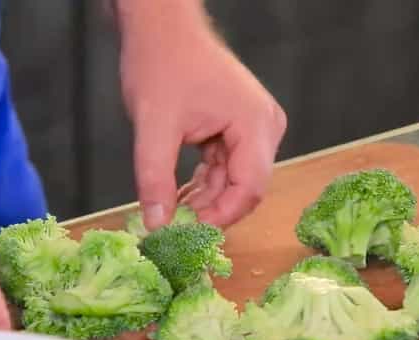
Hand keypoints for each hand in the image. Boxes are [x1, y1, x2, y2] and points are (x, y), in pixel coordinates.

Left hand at [114, 0, 286, 229]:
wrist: (161, 28)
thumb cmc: (161, 64)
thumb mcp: (154, 126)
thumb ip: (155, 179)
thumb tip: (156, 225)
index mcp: (256, 124)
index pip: (251, 188)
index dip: (222, 217)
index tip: (189, 232)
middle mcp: (265, 128)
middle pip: (245, 187)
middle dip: (211, 210)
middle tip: (175, 227)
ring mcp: (254, 128)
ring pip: (234, 180)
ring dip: (205, 198)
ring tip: (171, 212)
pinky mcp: (239, 128)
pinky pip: (226, 166)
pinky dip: (204, 183)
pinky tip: (179, 195)